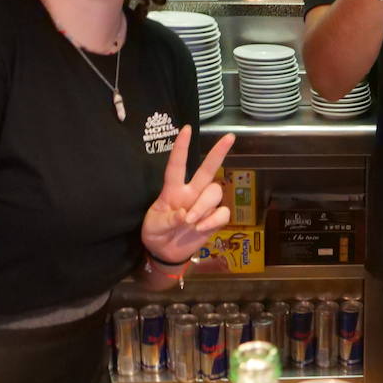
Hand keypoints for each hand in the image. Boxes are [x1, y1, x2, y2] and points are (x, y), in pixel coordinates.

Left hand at [141, 127, 233, 263]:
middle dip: (218, 153)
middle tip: (230, 137)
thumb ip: (167, 220)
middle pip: (207, 169)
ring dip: (204, 206)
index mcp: (173, 190)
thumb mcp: (153, 227)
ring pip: (215, 192)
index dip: (181, 147)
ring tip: (191, 222)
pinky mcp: (214, 219)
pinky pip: (223, 212)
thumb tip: (184, 214)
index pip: (177, 165)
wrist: (165, 253)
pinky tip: (201, 228)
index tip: (186, 129)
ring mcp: (204, 205)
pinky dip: (213, 220)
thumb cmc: (156, 234)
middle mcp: (191, 193)